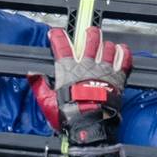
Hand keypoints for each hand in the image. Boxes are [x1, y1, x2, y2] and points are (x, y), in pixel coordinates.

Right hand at [34, 26, 131, 141]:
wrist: (91, 124)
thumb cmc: (70, 116)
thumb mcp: (47, 102)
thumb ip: (39, 86)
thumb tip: (32, 75)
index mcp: (68, 69)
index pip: (62, 46)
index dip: (58, 36)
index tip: (56, 32)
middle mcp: (87, 65)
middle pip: (90, 40)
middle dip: (90, 33)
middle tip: (89, 32)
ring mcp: (104, 69)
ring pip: (107, 47)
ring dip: (105, 44)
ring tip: (105, 45)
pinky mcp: (118, 77)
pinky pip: (124, 59)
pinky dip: (123, 52)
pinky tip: (121, 50)